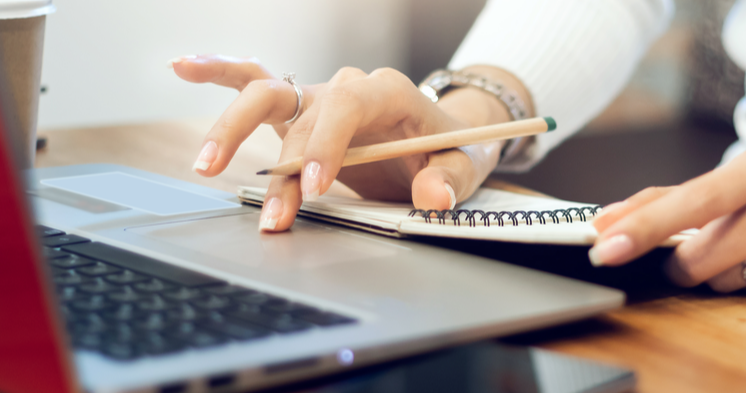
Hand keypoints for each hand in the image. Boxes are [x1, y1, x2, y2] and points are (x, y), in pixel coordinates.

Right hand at [170, 55, 527, 231]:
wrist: (442, 138)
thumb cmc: (450, 148)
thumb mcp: (464, 165)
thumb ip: (451, 180)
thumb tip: (434, 197)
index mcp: (387, 90)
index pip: (346, 106)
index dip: (326, 144)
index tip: (313, 187)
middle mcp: (346, 86)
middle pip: (300, 108)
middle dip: (282, 160)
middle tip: (275, 207)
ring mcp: (318, 97)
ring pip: (265, 94)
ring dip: (233, 129)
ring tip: (204, 166)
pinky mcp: (299, 112)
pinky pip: (254, 84)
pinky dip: (219, 73)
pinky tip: (182, 66)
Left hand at [590, 146, 745, 301]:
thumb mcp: (745, 180)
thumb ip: (675, 199)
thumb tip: (608, 220)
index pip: (692, 200)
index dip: (644, 227)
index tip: (604, 246)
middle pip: (703, 259)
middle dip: (689, 265)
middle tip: (706, 253)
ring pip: (730, 285)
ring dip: (728, 278)